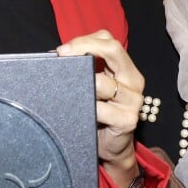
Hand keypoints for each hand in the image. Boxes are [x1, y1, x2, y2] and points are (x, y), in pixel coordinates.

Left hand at [57, 30, 143, 187]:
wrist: (112, 148)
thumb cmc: (98, 114)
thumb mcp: (94, 88)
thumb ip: (84, 71)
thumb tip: (54, 57)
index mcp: (126, 69)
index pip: (109, 41)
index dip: (85, 39)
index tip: (62, 50)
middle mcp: (133, 80)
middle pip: (113, 50)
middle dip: (84, 47)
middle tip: (62, 56)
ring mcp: (133, 101)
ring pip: (102, 81)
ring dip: (81, 84)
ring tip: (69, 91)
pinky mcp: (128, 120)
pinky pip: (101, 109)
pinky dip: (87, 108)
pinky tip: (78, 111)